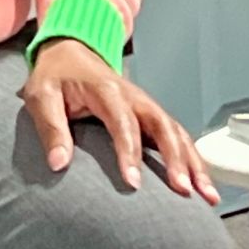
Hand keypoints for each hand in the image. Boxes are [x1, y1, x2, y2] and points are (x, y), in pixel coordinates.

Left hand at [21, 38, 219, 204]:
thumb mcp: (41, 96)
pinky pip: (177, 136)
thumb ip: (51, 127)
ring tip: (207, 195)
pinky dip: (193, 159)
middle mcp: (134, 97)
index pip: (123, 122)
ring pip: (177, 132)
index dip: (130, 152)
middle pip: (162, 125)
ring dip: (194, 162)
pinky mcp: (151, 116)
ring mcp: (146, 105)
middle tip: (183, 190)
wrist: (70, 52)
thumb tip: (58, 164)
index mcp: (106, 90)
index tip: (134, 184)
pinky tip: (203, 185)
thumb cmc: (55, 77)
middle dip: (176, 159)